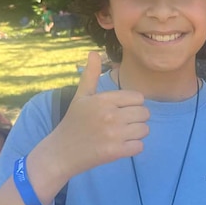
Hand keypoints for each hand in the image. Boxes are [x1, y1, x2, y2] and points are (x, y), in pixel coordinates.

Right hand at [46, 52, 149, 178]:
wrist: (61, 152)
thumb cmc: (73, 122)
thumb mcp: (81, 96)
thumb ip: (91, 75)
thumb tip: (93, 52)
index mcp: (104, 100)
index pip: (138, 98)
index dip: (133, 105)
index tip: (121, 110)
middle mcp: (110, 115)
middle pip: (145, 113)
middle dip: (136, 119)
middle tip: (121, 124)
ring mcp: (114, 134)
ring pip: (145, 130)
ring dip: (136, 134)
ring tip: (121, 135)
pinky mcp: (115, 151)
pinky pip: (140, 146)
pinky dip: (133, 147)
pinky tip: (121, 146)